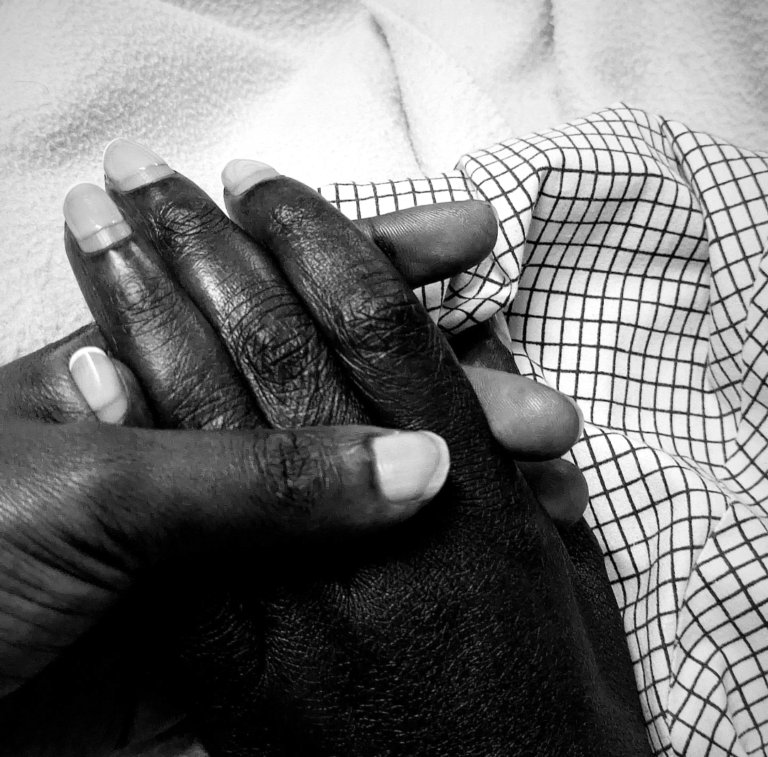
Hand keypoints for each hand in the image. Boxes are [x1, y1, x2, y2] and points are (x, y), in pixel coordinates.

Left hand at [63, 142, 647, 753]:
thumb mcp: (93, 490)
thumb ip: (252, 478)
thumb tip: (416, 464)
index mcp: (149, 372)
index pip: (282, 288)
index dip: (376, 254)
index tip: (470, 237)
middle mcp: (195, 434)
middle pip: (342, 387)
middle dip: (444, 379)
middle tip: (539, 400)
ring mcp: (217, 528)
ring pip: (352, 485)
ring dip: (441, 474)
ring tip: (536, 472)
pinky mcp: (222, 614)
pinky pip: (332, 576)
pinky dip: (400, 563)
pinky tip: (469, 548)